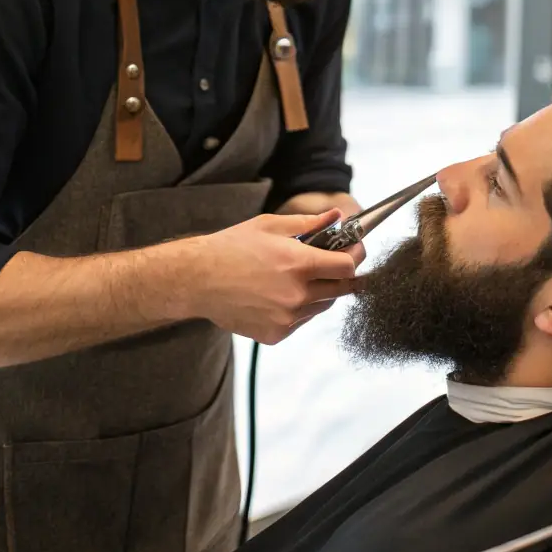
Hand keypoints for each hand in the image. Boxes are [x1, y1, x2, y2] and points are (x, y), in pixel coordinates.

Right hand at [179, 208, 357, 343]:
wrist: (197, 280)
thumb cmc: (231, 247)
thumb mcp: (270, 226)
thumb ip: (309, 223)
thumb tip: (336, 217)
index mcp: (298, 264)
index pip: (348, 267)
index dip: (354, 257)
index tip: (353, 250)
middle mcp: (296, 295)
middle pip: (342, 289)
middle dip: (342, 275)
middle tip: (332, 264)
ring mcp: (287, 318)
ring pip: (322, 306)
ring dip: (320, 292)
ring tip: (298, 277)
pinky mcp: (276, 334)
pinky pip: (301, 321)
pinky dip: (299, 309)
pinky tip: (279, 294)